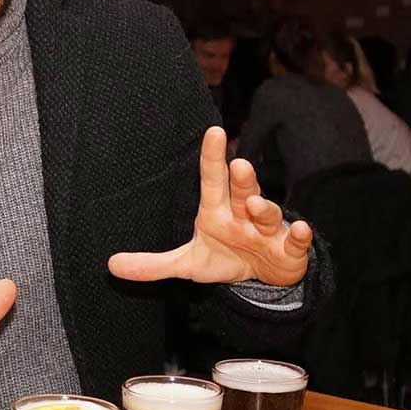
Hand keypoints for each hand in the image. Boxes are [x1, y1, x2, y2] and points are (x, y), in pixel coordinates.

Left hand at [108, 126, 312, 287]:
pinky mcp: (290, 249)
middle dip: (241, 179)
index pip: (212, 180)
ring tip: (253, 205)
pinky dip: (300, 235)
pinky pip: (297, 239)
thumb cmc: (227, 258)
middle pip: (242, 190)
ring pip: (268, 213)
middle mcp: (244, 213)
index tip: (213, 132)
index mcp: (217, 211)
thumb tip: (111, 266)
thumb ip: (152, 265)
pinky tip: (299, 229)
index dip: (212, 158)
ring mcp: (268, 230)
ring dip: (264, 208)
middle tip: (238, 164)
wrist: (265, 277)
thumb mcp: (188, 264)